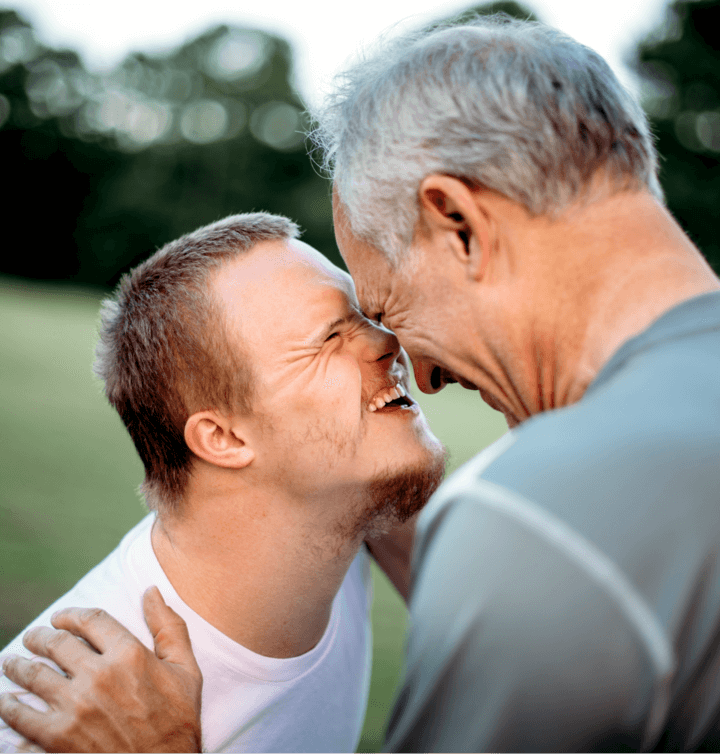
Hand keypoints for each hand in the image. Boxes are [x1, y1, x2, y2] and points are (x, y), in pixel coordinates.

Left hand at [0, 587, 202, 752]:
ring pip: (34, 675)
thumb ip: (169, 627)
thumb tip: (152, 591)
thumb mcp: (186, 670)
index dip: (71, 615)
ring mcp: (74, 708)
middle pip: (57, 643)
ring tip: (13, 663)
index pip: (89, 620)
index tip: (61, 618)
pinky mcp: (56, 739)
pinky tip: (7, 701)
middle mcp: (99, 676)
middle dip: (40, 637)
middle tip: (32, 637)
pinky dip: (9, 706)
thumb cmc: (177, 721)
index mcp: (129, 654)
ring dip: (18, 665)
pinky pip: (21, 716)